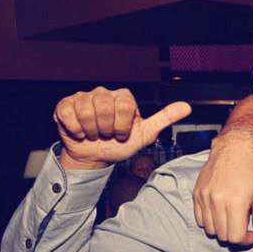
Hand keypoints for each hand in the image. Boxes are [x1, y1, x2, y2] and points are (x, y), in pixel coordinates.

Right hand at [53, 86, 190, 168]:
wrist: (94, 158)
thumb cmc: (119, 144)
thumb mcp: (145, 134)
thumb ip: (164, 119)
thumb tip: (187, 107)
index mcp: (123, 97)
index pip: (124, 105)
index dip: (122, 125)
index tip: (122, 134)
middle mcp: (103, 93)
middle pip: (104, 107)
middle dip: (107, 129)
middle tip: (107, 135)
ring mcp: (83, 97)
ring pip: (86, 111)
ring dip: (91, 131)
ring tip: (94, 134)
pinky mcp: (65, 105)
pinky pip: (68, 114)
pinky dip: (75, 129)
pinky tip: (80, 133)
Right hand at [192, 130, 252, 247]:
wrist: (233, 148)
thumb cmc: (251, 171)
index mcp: (235, 201)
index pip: (236, 237)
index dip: (247, 240)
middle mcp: (216, 200)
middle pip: (223, 236)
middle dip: (236, 235)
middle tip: (245, 222)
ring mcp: (204, 197)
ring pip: (210, 230)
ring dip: (223, 229)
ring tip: (233, 215)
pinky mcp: (197, 194)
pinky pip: (200, 220)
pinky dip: (211, 221)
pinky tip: (221, 211)